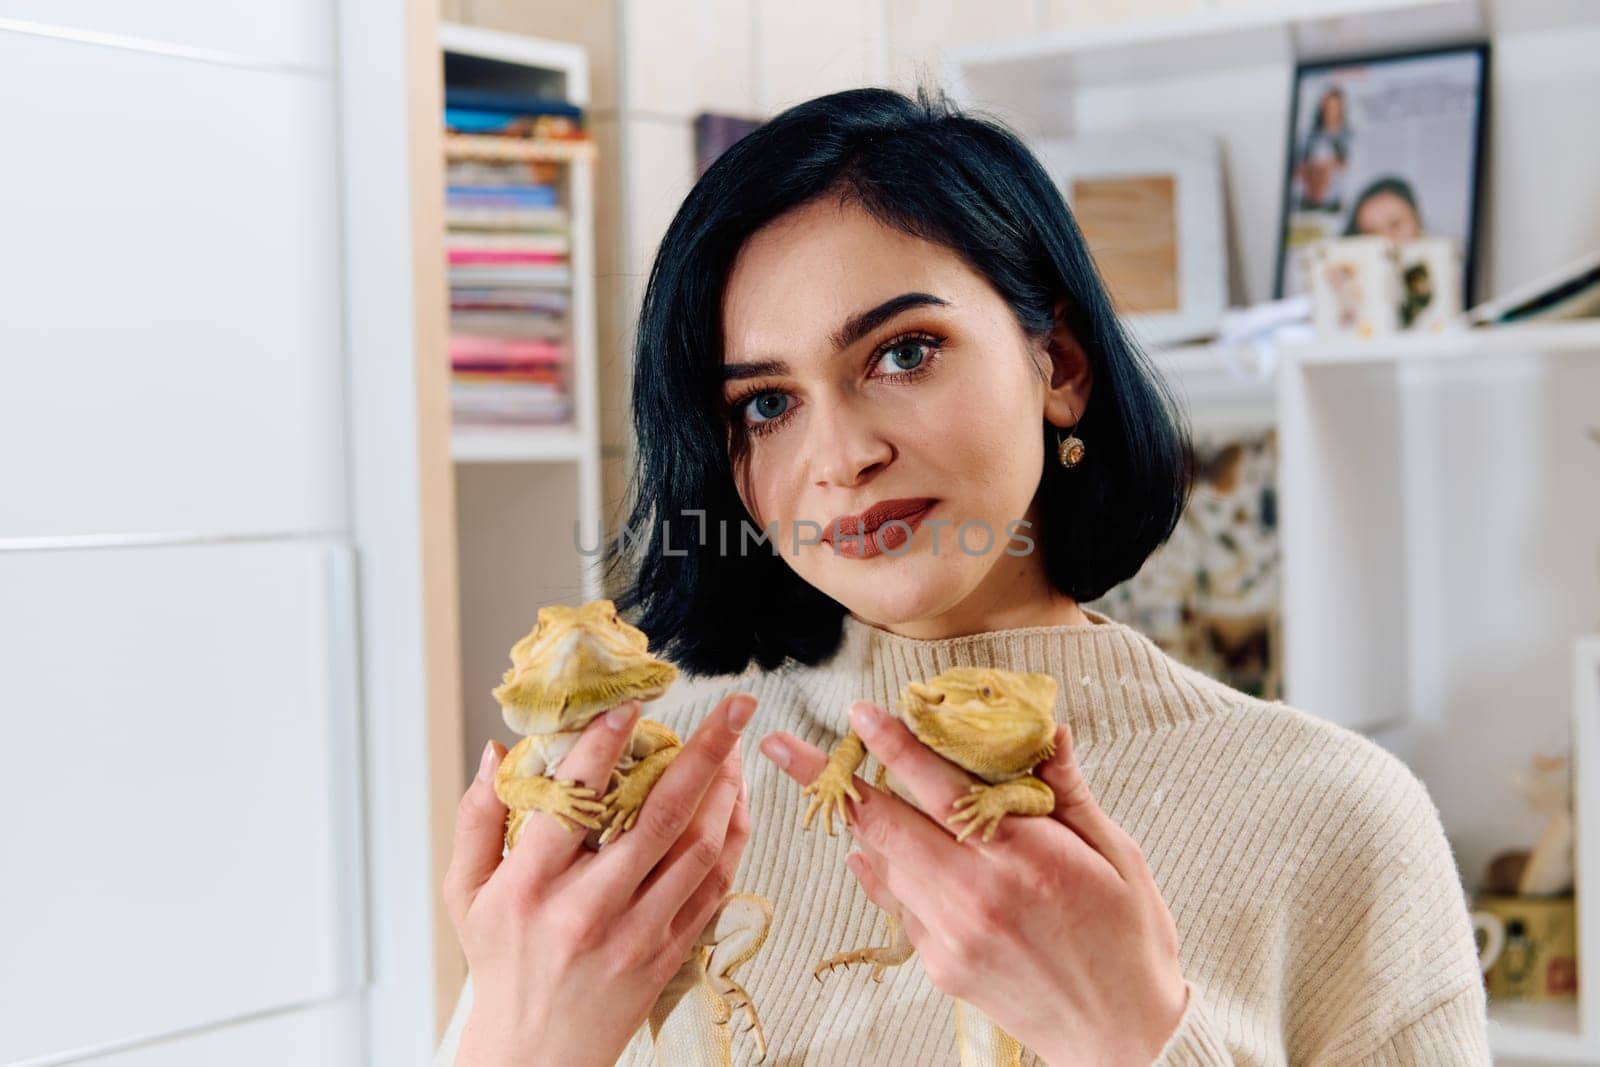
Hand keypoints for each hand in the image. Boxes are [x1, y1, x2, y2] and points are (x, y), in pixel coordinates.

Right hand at [444, 693, 755, 1066]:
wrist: (534, 1056)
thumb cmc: (501, 964)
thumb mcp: (465, 894)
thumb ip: (477, 819)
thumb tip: (498, 753)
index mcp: (532, 885)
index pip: (577, 800)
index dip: (608, 745)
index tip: (635, 704)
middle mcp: (588, 908)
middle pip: (658, 816)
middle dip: (705, 752)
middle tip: (734, 707)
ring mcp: (636, 933)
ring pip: (698, 849)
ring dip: (726, 791)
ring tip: (736, 747)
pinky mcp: (669, 953)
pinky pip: (714, 887)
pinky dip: (732, 839)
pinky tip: (736, 803)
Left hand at [760, 700, 1187, 1066]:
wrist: (1121, 1040)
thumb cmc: (1129, 939)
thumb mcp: (1116, 854)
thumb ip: (1067, 790)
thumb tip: (1044, 729)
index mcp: (1024, 858)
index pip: (940, 787)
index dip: (894, 745)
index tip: (858, 713)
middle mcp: (976, 896)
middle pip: (883, 823)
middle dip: (827, 779)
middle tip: (778, 745)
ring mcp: (951, 936)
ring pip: (883, 862)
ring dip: (859, 821)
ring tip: (836, 786)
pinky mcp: (940, 966)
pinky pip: (896, 904)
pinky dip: (882, 871)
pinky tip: (875, 850)